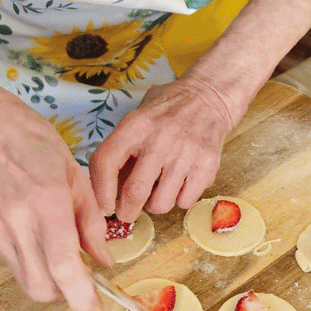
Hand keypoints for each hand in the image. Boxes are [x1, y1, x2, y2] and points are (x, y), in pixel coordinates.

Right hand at [0, 93, 111, 310]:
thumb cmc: (35, 145)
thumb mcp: (76, 177)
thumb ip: (91, 224)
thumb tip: (104, 260)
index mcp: (47, 203)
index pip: (62, 266)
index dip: (80, 295)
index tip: (95, 306)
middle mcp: (17, 222)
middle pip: (41, 287)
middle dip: (65, 294)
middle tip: (82, 280)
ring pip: (25, 280)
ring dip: (48, 280)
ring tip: (61, 254)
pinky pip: (12, 264)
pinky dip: (31, 263)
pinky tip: (37, 239)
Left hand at [89, 76, 239, 223]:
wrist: (209, 97)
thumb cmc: (167, 110)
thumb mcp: (137, 119)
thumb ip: (123, 150)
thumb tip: (109, 190)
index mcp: (135, 125)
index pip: (105, 162)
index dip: (101, 191)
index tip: (104, 207)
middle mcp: (159, 139)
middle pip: (135, 191)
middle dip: (127, 212)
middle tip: (128, 213)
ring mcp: (185, 153)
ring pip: (161, 203)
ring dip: (155, 205)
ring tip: (158, 190)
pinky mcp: (207, 164)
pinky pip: (185, 201)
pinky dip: (180, 199)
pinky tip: (180, 184)